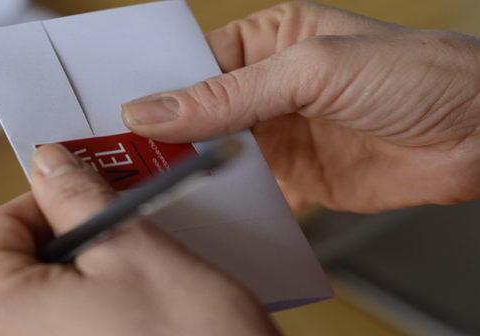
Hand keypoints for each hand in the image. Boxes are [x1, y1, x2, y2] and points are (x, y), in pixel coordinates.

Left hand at [0, 144, 277, 335]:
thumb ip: (76, 197)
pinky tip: (140, 305)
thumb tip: (49, 164)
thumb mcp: (130, 248)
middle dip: (73, 236)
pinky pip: (65, 326)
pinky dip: (96, 306)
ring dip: (91, 271)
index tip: (86, 187)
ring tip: (141, 267)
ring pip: (48, 296)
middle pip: (19, 264)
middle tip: (123, 224)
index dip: (45, 198)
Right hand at [121, 2, 479, 212]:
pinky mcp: (295, 178)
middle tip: (124, 157)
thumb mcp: (314, 70)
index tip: (117, 114)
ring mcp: (278, 135)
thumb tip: (155, 108)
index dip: (154, 87)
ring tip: (154, 186)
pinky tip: (205, 210)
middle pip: (195, 111)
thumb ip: (230, 94)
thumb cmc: (420, 74)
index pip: (192, 62)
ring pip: (214, 154)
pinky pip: (246, 192)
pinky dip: (225, 203)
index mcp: (267, 41)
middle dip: (164, 135)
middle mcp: (267, 88)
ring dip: (190, 171)